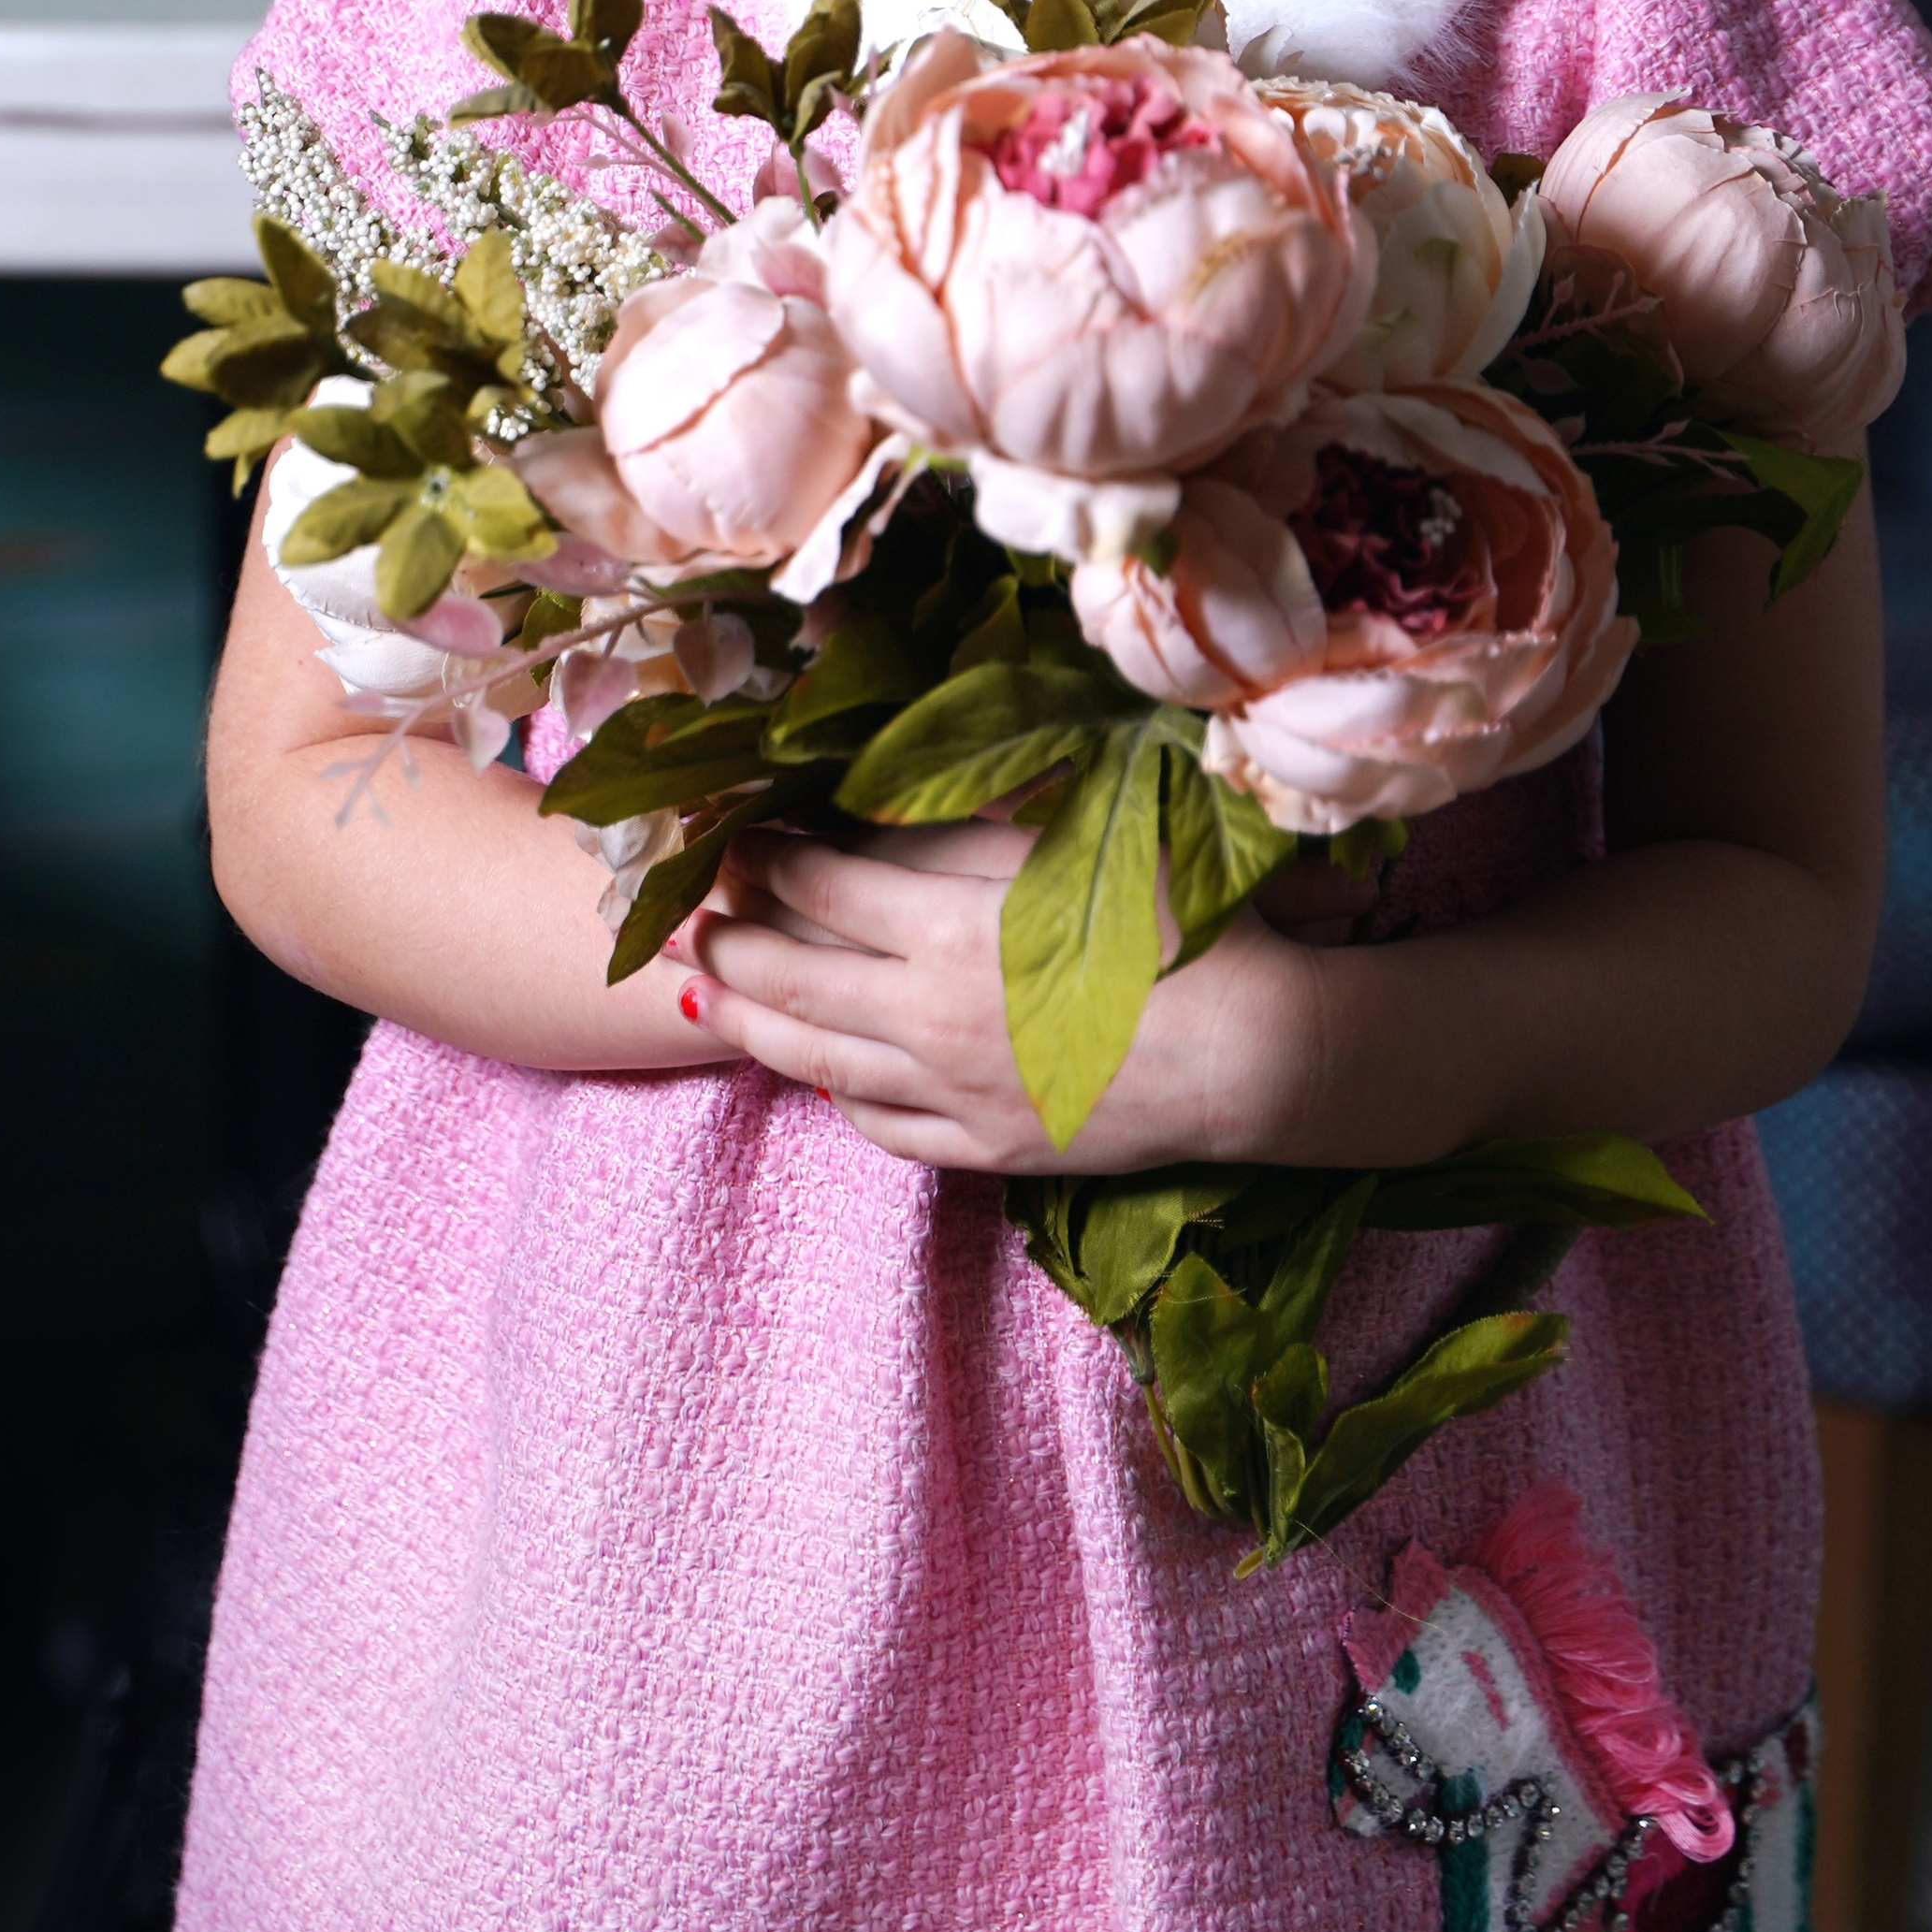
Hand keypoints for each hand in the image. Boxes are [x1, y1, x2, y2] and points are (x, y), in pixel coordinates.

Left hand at [683, 820, 1324, 1173]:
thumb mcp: (1078, 840)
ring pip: (818, 1059)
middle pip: (792, 976)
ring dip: (751, 1022)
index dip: (760, 855)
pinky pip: (886, 1127)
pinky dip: (841, 1098)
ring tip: (703, 996)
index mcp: (946, 926)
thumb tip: (892, 784)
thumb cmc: (1179, 926)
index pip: (818, 884)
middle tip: (676, 915)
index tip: (722, 832)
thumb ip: (976, 813)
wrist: (1255, 1051)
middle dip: (726, 938)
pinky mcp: (988, 1146)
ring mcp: (952, 1092)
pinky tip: (821, 1078)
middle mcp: (928, 1015)